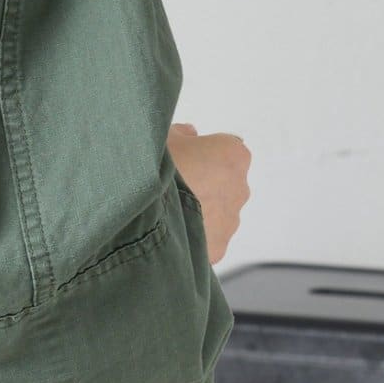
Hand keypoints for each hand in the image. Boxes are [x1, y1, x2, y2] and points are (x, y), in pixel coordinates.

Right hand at [167, 121, 251, 262]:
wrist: (143, 217)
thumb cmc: (157, 169)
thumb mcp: (162, 137)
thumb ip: (181, 133)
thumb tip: (189, 135)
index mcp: (232, 154)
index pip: (224, 151)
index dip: (200, 155)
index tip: (180, 161)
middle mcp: (240, 187)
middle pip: (222, 184)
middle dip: (202, 186)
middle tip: (171, 189)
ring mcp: (231, 221)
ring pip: (215, 214)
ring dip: (198, 213)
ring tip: (166, 214)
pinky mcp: (218, 249)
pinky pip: (206, 240)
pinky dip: (192, 237)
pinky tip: (169, 233)